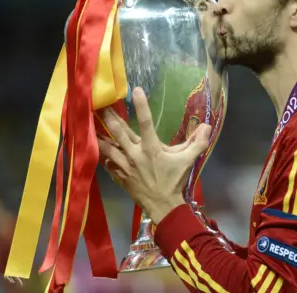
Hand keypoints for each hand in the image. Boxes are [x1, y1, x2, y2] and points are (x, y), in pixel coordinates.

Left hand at [98, 87, 210, 223]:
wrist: (162, 206)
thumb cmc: (174, 181)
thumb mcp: (188, 161)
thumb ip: (197, 143)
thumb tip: (207, 126)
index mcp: (152, 148)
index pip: (146, 122)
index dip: (141, 105)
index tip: (135, 90)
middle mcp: (135, 154)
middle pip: (119, 132)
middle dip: (109, 117)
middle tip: (99, 103)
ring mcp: (125, 166)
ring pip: (107, 147)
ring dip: (99, 135)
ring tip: (89, 124)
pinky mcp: (119, 175)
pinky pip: (107, 163)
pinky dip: (103, 155)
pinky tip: (99, 148)